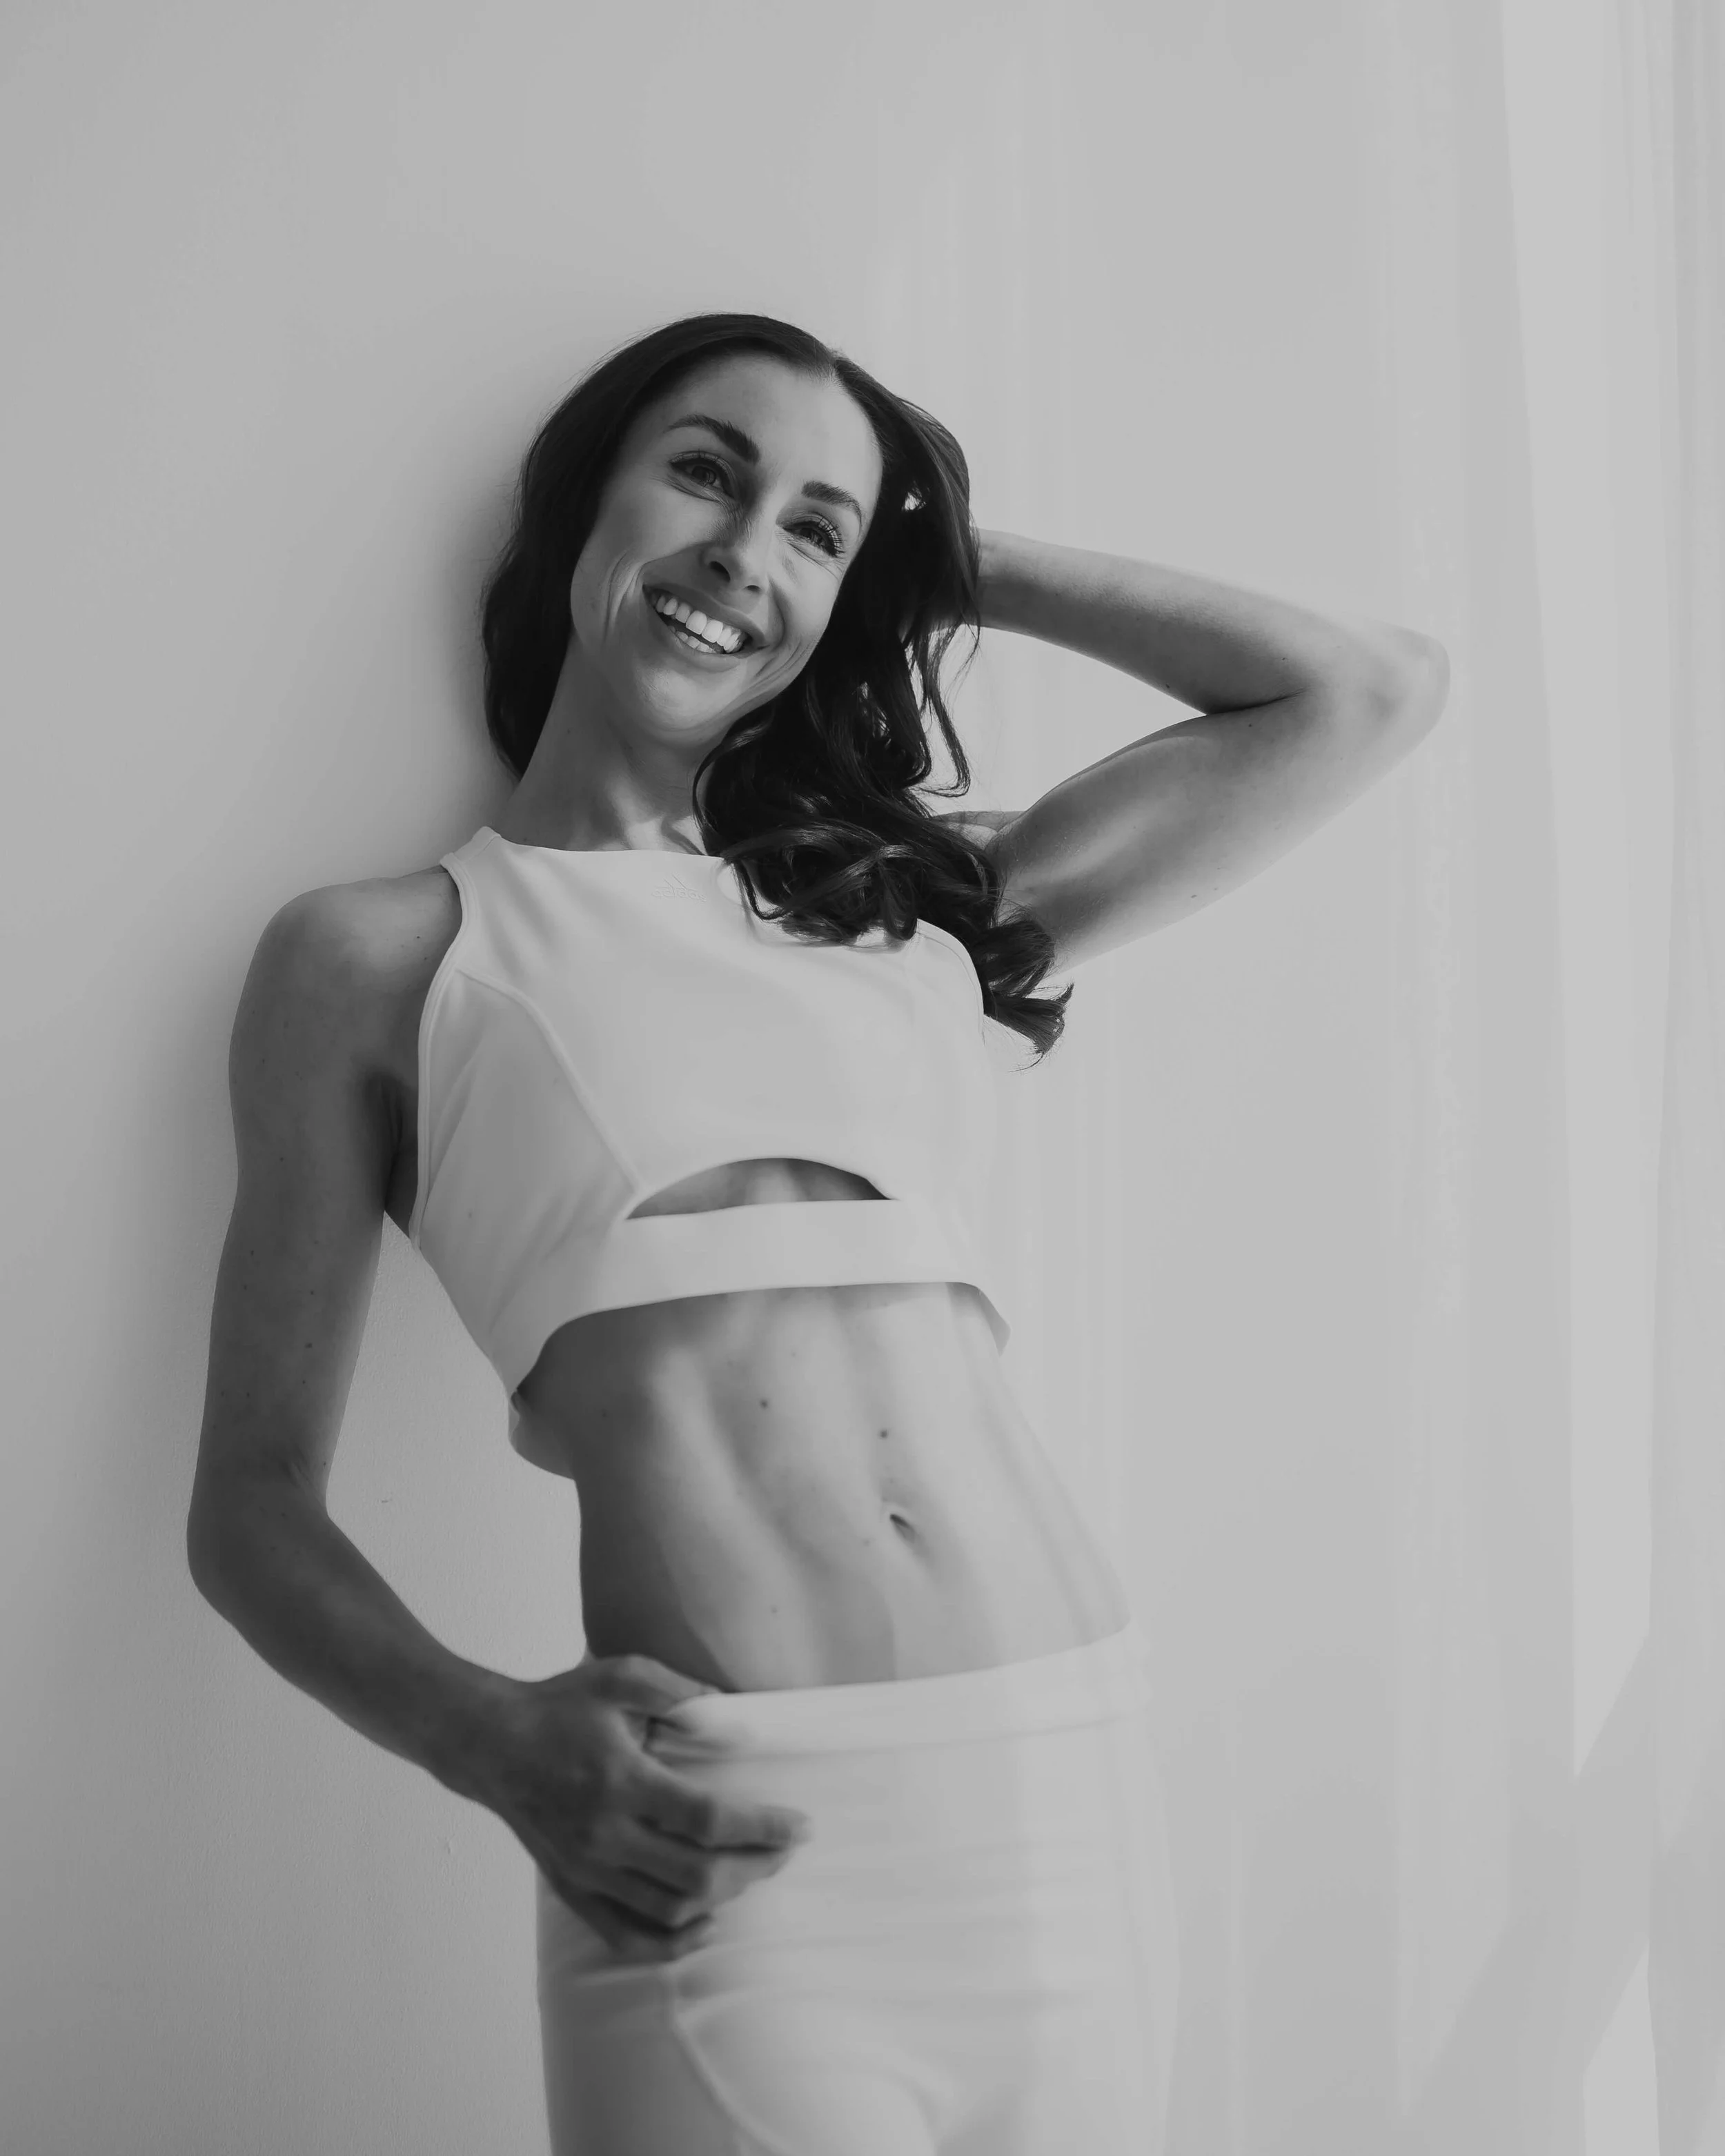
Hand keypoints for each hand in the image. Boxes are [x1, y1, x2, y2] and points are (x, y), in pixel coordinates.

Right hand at [473, 1652, 811, 1960]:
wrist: (491, 1743)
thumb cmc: (561, 1706)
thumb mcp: (622, 1677)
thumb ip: (681, 1692)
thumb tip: (735, 1714)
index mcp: (622, 1781)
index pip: (708, 1820)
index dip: (762, 1828)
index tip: (799, 1827)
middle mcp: (605, 1836)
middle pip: (697, 1875)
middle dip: (754, 1866)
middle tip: (783, 1850)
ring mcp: (586, 1871)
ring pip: (668, 1912)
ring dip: (721, 1900)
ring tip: (752, 1873)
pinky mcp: (571, 1889)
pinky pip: (625, 1936)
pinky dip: (670, 1941)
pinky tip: (704, 1923)